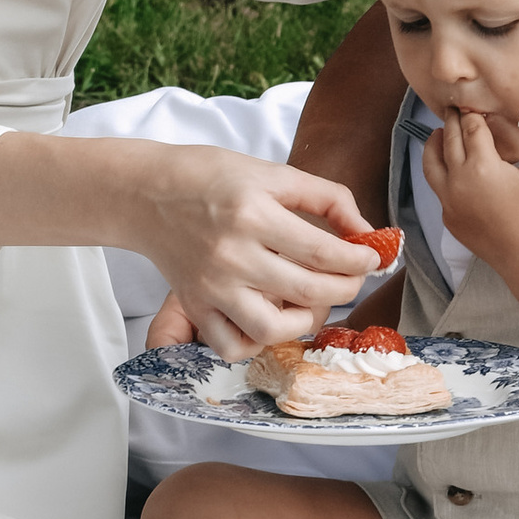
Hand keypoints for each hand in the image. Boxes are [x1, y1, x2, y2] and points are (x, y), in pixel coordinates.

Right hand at [124, 144, 383, 355]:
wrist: (146, 192)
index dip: (358, 259)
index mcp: (253, 214)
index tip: (372, 258)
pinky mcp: (196, 305)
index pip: (322, 251)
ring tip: (312, 301)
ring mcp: (212, 286)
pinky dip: (257, 342)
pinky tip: (271, 319)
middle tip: (352, 277)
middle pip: (308, 291)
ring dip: (307, 320)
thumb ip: (324, 196)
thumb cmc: (209, 176)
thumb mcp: (271, 173)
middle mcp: (232, 255)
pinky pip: (232, 345)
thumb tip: (364, 229)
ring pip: (273, 328)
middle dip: (346, 288)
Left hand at [424, 106, 518, 264]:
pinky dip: (439, 173)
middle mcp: (459, 179)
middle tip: (453, 110)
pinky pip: (437, 189)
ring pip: (431, 165)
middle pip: (449, 141)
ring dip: (433, 145)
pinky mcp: (448, 216)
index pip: (471, 129)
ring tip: (436, 133)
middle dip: (452, 123)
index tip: (472, 107)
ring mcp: (449, 199)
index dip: (472, 115)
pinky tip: (446, 169)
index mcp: (482, 165)